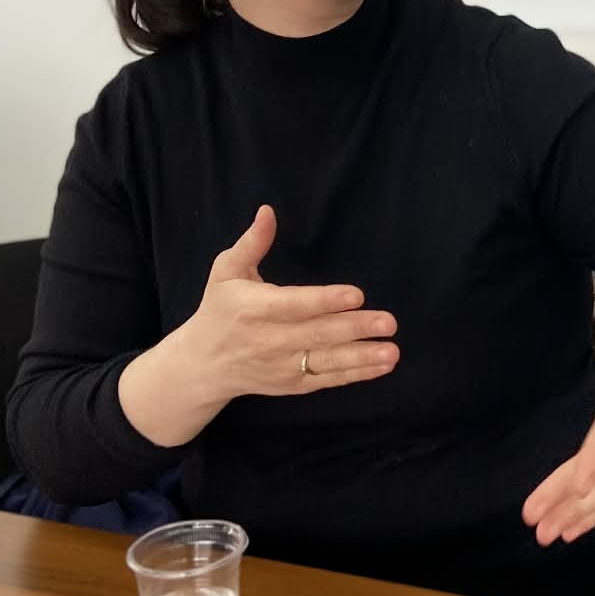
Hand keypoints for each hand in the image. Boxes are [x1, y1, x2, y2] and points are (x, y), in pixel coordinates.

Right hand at [118, 204, 398, 446]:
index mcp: (254, 309)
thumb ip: (252, 243)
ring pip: (327, 361)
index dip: (326, 301)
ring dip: (362, 357)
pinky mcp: (293, 384)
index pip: (294, 305)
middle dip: (356, 329)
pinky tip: (382, 366)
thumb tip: (268, 211)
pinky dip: (356, 374)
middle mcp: (270, 340)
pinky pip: (328, 379)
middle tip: (389, 322)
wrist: (203, 365)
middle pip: (318, 334)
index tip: (356, 295)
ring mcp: (283, 365)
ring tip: (392, 351)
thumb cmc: (220, 309)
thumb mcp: (226, 271)